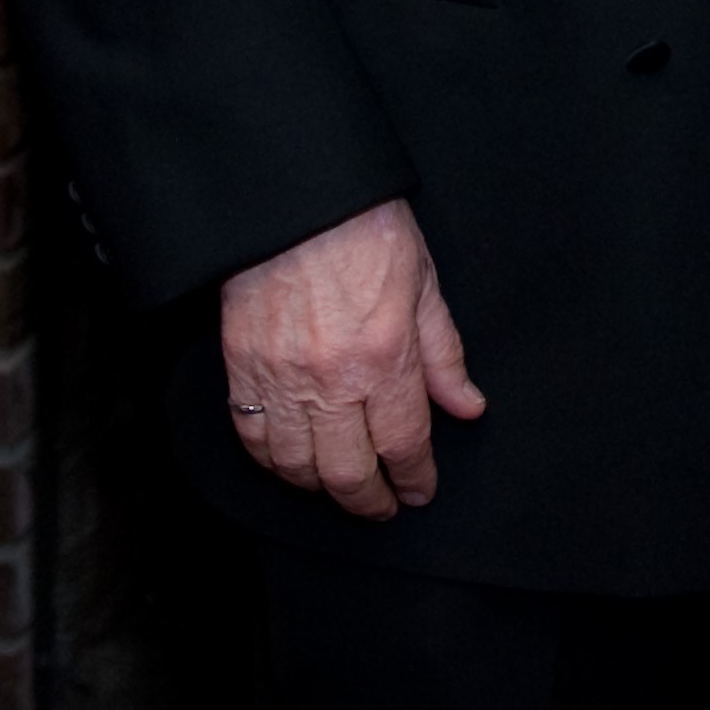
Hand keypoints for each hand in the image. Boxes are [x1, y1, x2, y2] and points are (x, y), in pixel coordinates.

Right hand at [219, 196, 487, 519]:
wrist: (294, 201)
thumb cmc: (365, 229)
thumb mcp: (424, 284)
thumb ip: (444, 355)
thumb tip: (467, 406)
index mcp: (384, 356)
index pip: (404, 443)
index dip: (415, 477)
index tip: (421, 492)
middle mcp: (332, 379)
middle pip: (348, 471)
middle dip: (369, 501)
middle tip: (383, 508)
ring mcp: (281, 379)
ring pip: (297, 466)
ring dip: (321, 489)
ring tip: (341, 489)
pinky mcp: (242, 370)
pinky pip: (252, 438)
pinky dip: (273, 462)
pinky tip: (292, 464)